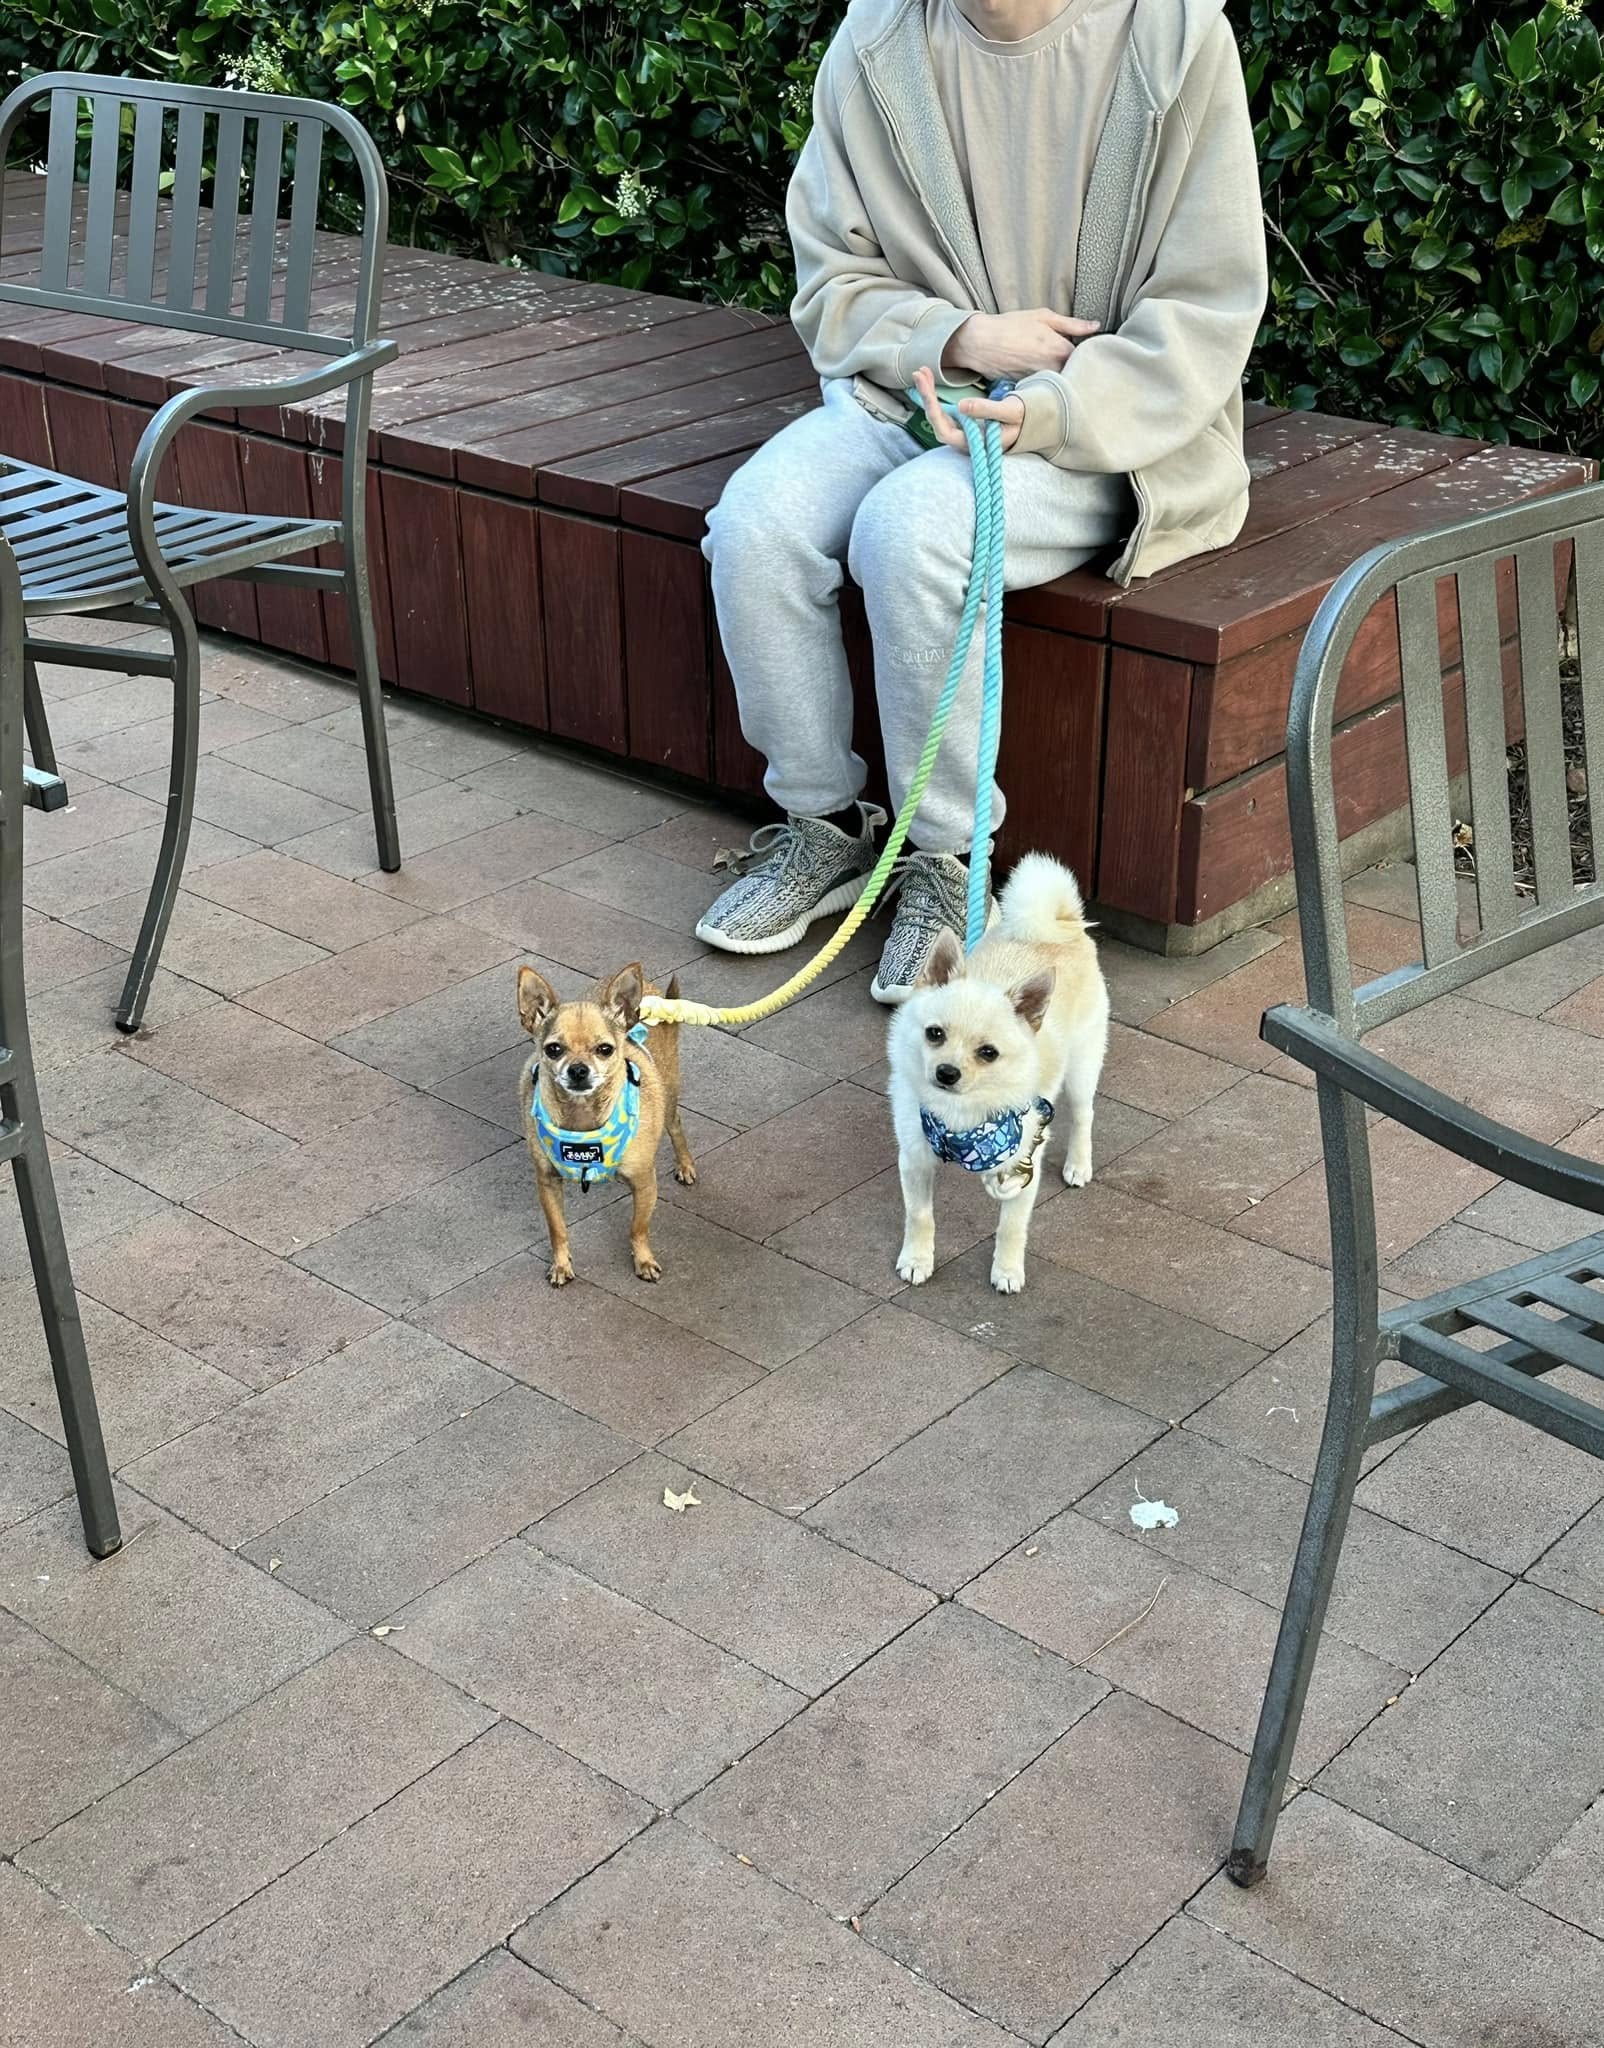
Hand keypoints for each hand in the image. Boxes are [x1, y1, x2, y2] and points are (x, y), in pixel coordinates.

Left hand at [912, 366, 1025, 453]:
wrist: (1027, 423)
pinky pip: (942, 408)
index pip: (944, 431)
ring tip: (922, 371)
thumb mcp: (1010, 412)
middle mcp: (962, 440)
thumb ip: (987, 410)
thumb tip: (961, 406)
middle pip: (936, 421)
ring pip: (937, 414)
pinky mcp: (960, 421)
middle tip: (919, 373)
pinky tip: (929, 377)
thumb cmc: (1021, 420)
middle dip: (927, 396)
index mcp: (973, 443)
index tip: (926, 391)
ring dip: (928, 392)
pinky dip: (934, 393)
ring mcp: (960, 431)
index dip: (933, 412)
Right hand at [944, 309, 1099, 379]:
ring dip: (1061, 379)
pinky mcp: (1028, 392)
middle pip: (1074, 375)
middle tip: (1072, 362)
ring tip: (1055, 370)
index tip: (1085, 352)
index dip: (1087, 355)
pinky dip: (1045, 386)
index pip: (1086, 358)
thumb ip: (1072, 324)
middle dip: (1075, 370)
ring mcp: (1040, 383)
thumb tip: (1095, 326)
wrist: (980, 343)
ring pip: (1059, 384)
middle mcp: (1053, 370)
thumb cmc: (1011, 326)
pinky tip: (1041, 378)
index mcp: (1061, 350)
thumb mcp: (1043, 317)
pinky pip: (1044, 390)